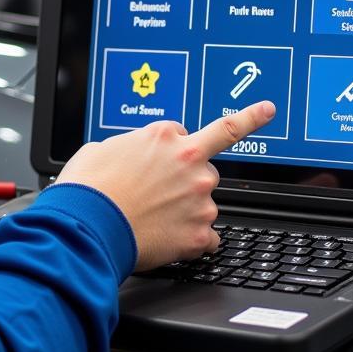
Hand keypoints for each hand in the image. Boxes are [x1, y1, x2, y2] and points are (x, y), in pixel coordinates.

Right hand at [55, 101, 274, 272]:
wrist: (85, 227)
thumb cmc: (88, 189)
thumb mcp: (100, 149)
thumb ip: (129, 146)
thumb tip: (131, 155)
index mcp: (166, 136)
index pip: (196, 130)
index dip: (184, 144)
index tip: (267, 110)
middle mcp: (190, 163)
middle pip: (204, 168)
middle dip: (187, 179)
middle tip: (156, 194)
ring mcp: (199, 199)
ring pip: (205, 204)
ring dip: (186, 211)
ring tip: (151, 220)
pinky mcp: (199, 233)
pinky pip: (208, 238)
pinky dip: (192, 241)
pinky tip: (169, 241)